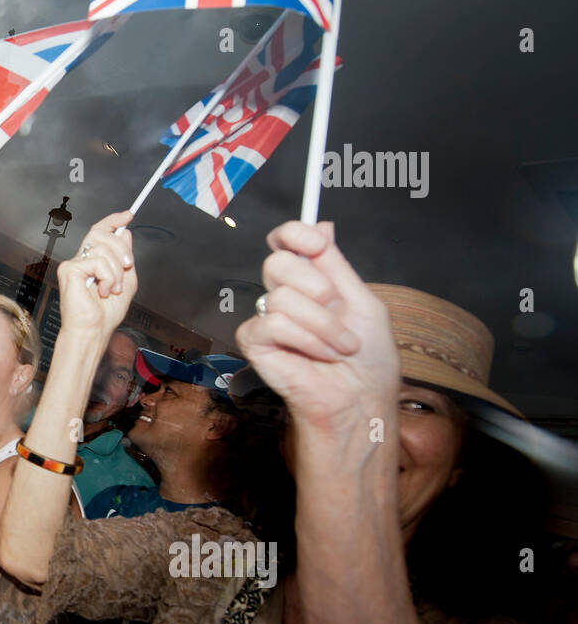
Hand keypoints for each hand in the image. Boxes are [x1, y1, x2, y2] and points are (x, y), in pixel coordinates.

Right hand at [56, 211, 135, 341]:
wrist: (94, 331)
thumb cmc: (105, 314)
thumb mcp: (126, 282)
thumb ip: (126, 258)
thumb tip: (125, 233)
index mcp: (92, 261)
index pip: (100, 232)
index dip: (113, 220)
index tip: (128, 215)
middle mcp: (81, 259)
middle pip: (102, 234)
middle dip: (121, 248)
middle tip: (129, 265)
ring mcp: (73, 264)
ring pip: (103, 249)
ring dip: (117, 271)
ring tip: (112, 289)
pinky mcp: (70, 270)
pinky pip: (98, 262)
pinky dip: (108, 277)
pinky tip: (102, 290)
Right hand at [234, 221, 399, 435]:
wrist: (360, 399)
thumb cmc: (367, 359)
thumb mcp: (363, 301)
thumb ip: (336, 264)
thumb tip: (323, 223)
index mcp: (311, 280)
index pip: (286, 241)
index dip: (294, 234)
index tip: (315, 243)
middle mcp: (286, 295)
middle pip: (278, 262)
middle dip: (314, 285)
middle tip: (336, 308)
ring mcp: (268, 318)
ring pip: (281, 297)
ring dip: (322, 324)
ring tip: (340, 347)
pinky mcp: (255, 342)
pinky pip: (273, 324)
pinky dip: (305, 340)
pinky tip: (319, 356)